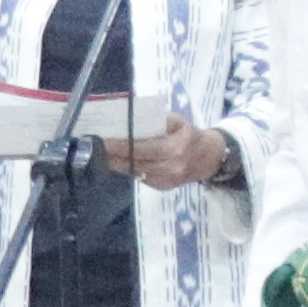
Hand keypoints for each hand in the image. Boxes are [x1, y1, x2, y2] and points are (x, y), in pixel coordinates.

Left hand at [109, 110, 234, 190]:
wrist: (209, 158)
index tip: (104, 140)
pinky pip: (140, 177)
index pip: (141, 147)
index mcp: (175, 147)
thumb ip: (156, 121)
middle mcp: (170, 167)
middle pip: (134, 161)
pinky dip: (128, 168)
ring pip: (134, 171)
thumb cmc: (190, 134)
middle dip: (114, 154)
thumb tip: (130, 119)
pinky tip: (119, 161)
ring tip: (104, 153)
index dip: (120, 145)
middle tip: (98, 146)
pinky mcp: (162, 187)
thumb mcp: (177, 121)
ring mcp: (166, 180)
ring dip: (117, 162)